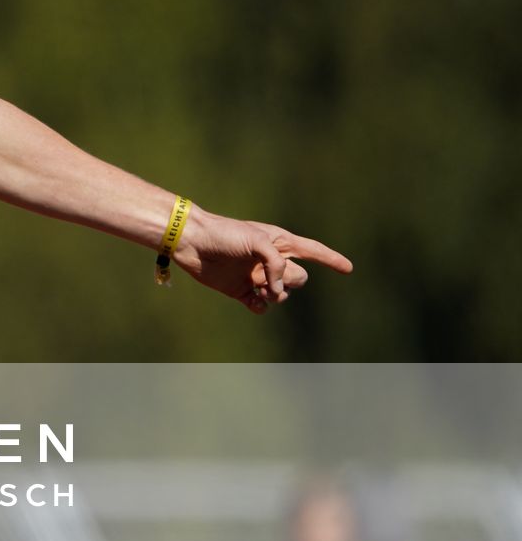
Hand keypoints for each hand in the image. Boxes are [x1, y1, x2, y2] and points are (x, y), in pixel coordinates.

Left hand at [175, 209, 352, 312]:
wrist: (192, 242)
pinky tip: (254, 300)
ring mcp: (257, 276)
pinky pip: (262, 306)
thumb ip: (276, 263)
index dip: (331, 259)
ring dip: (276, 295)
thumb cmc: (225, 234)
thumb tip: (278, 289)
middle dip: (290, 282)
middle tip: (269, 278)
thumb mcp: (257, 241)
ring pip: (283, 294)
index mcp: (279, 242)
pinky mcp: (241, 290)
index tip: (348, 268)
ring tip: (259, 288)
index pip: (313, 251)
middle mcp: (271, 261)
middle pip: (299, 279)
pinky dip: (262, 307)